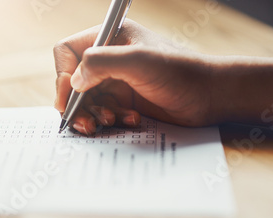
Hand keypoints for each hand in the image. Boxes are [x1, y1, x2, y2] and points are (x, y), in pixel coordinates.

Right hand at [53, 19, 220, 134]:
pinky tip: (131, 120)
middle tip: (86, 123)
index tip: (67, 100)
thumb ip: (101, 62)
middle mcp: (109, 58)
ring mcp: (116, 80)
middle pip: (72, 82)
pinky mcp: (124, 100)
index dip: (62, 76)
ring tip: (112, 121)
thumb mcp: (140, 62)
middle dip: (77, 104)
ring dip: (95, 115)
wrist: (210, 96)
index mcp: (109, 38)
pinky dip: (111, 120)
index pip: (67, 52)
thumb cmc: (182, 73)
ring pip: (86, 101)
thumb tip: (73, 81)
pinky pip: (103, 112)